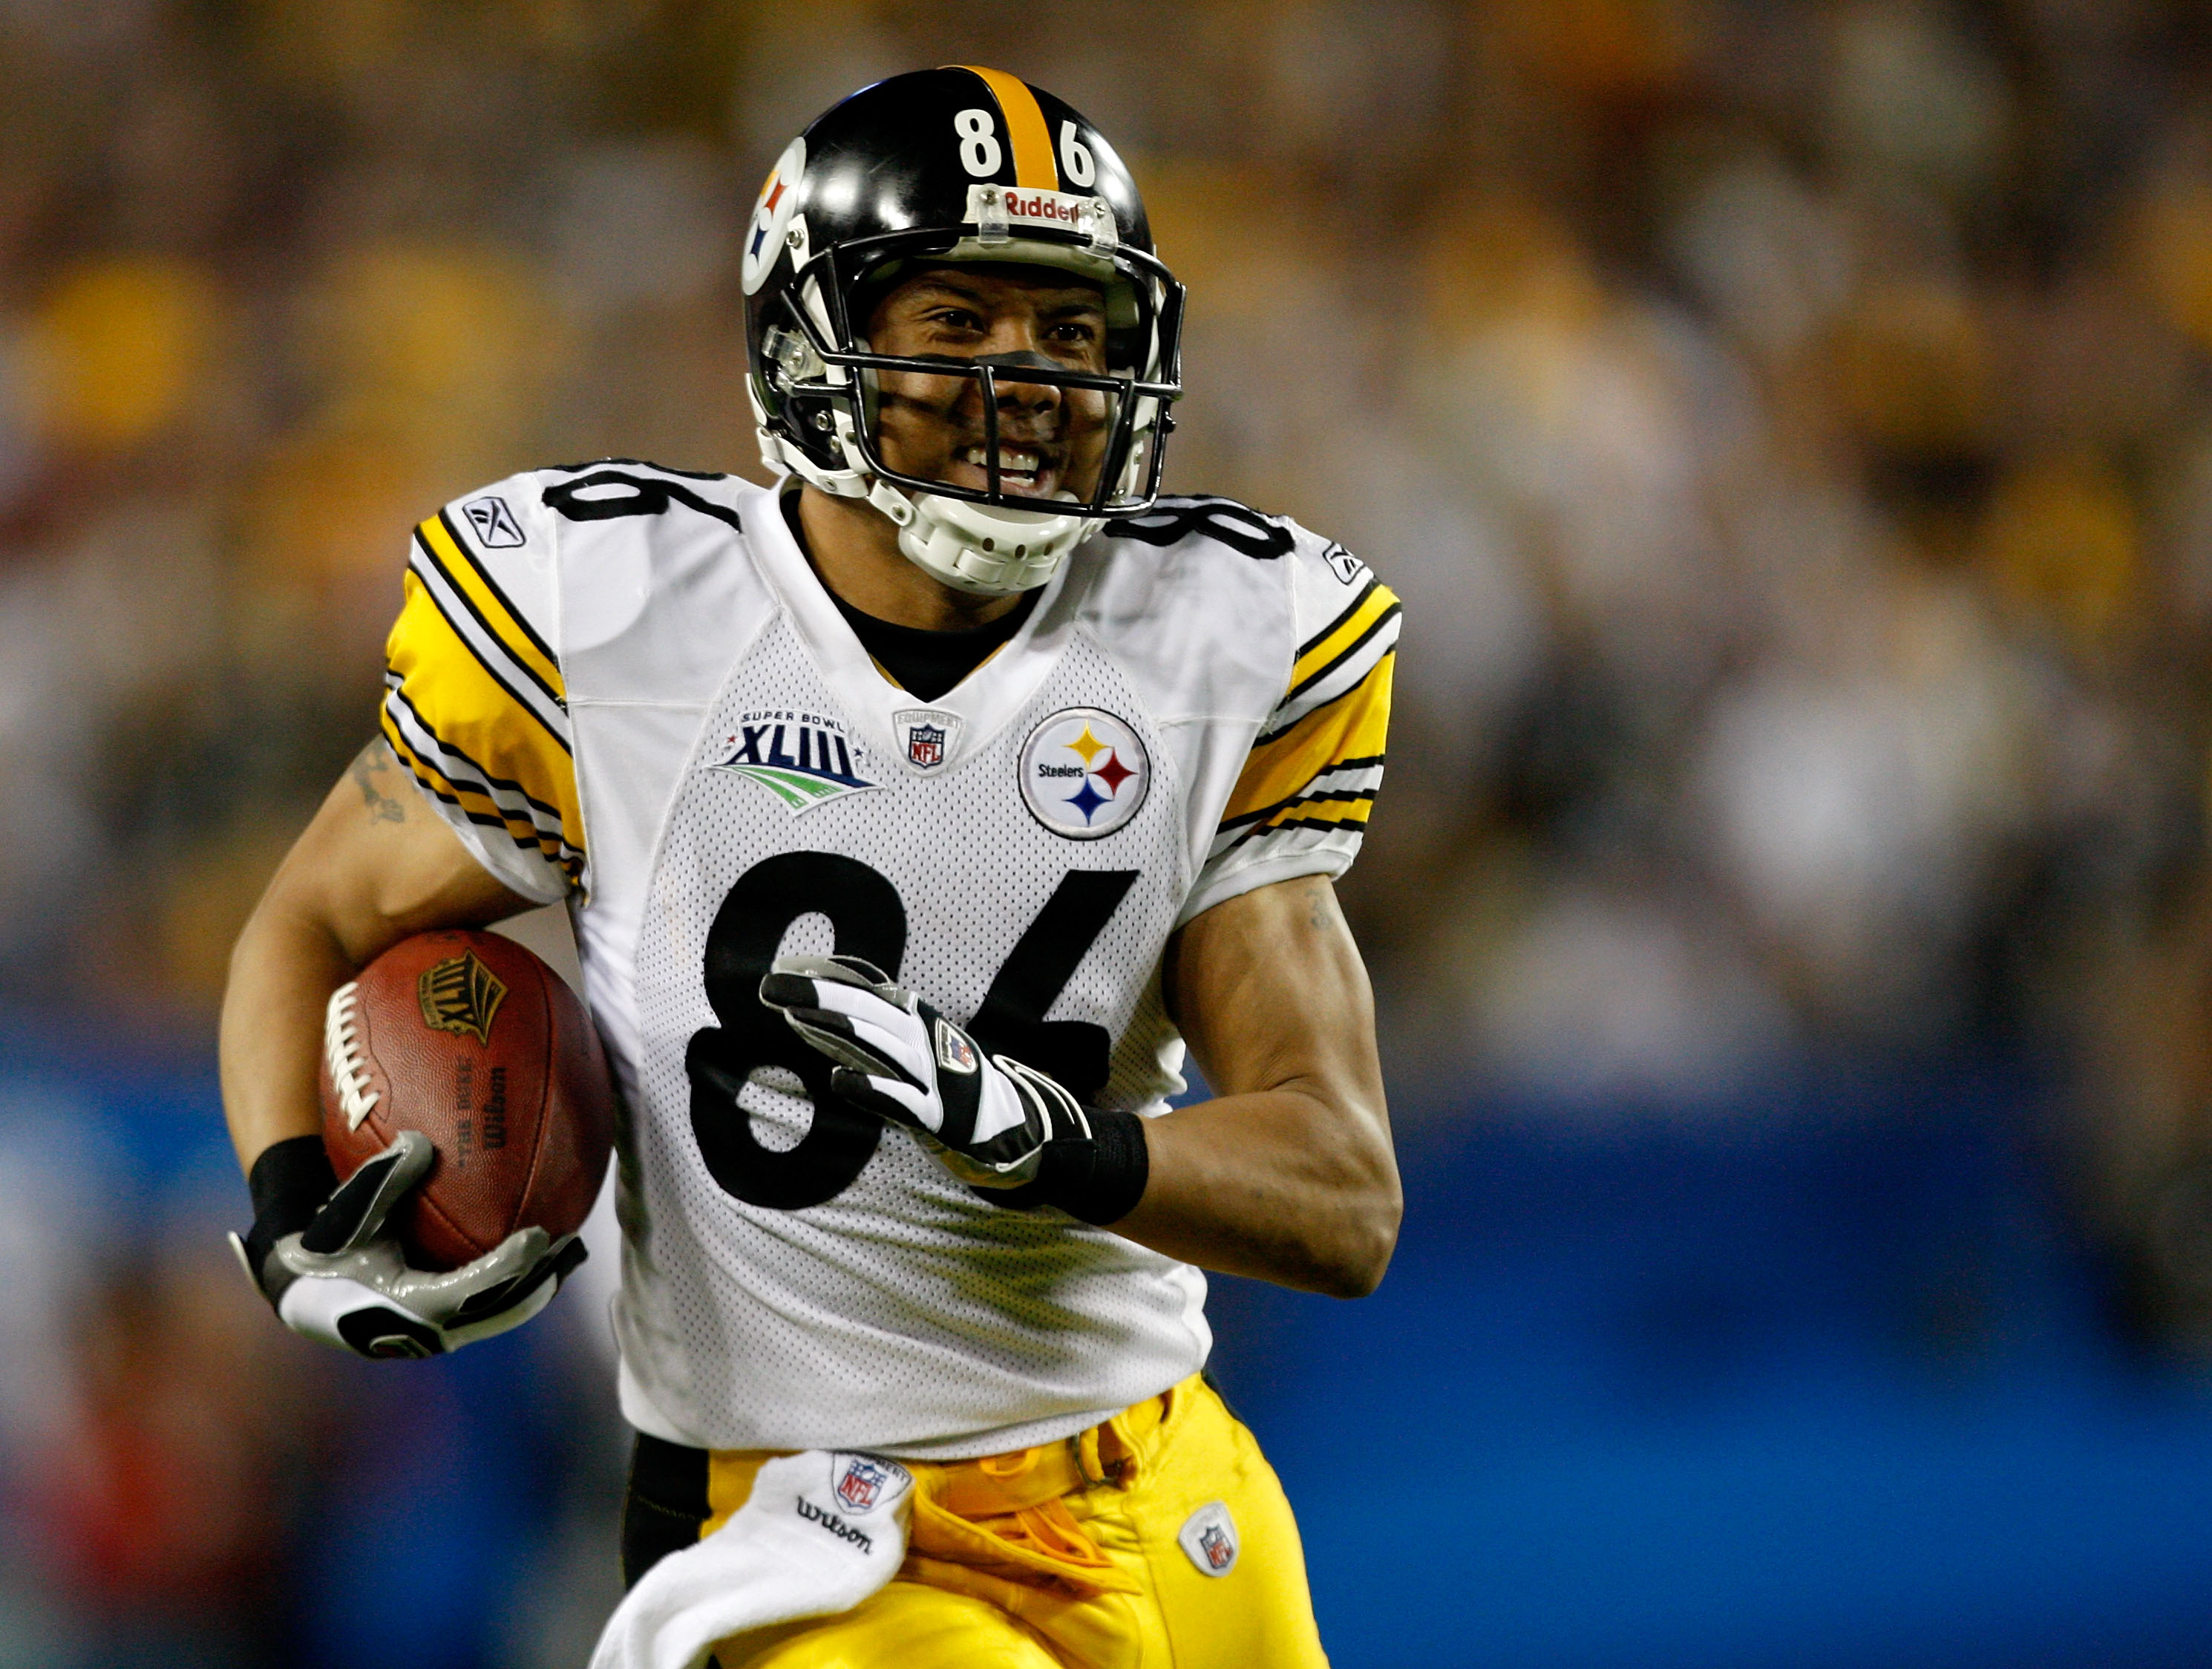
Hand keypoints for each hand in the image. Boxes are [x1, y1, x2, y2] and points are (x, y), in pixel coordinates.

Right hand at [230, 1132, 584, 1357]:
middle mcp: (427, 1330)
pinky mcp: (444, 1328)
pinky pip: (490, 1309)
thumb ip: (382, 1181)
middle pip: (499, 1309)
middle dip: (538, 1280)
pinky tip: (544, 1255)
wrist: (306, 1290)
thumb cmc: (328, 1247)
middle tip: (570, 1245)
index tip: (538, 1236)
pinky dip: (518, 1285)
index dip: (506, 1266)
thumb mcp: (349, 1215)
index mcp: (404, 1306)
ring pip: (500, 1315)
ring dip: (537, 1286)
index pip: (469, 1290)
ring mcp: (438, 1334)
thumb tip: (418, 1142)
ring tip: (572, 1253)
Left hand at [759, 955, 1092, 1189]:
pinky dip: (871, 1089)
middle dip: (817, 994)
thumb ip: (875, 1023)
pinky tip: (839, 1079)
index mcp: (921, 1019)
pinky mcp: (940, 1116)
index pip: (870, 987)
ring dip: (836, 1027)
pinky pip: (901, 1100)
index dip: (827, 975)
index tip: (783, 968)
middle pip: (867, 1009)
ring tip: (793, 1016)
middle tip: (768, 987)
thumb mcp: (919, 1044)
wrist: (1020, 1131)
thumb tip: (818, 1002)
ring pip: (881, 1045)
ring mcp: (934, 1076)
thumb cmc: (956, 1086)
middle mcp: (927, 1039)